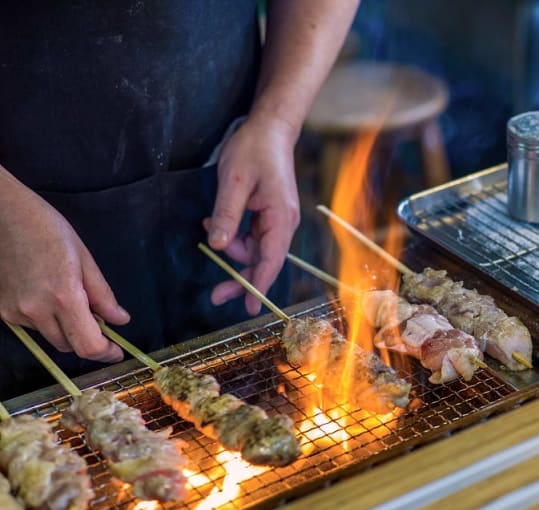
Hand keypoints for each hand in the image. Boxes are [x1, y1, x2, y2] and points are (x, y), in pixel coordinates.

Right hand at [0, 169, 128, 361]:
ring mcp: (16, 312)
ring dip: (68, 329)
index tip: (116, 351)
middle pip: (71, 346)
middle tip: (99, 321)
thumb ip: (103, 295)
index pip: (88, 345)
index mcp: (64, 296)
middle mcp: (37, 310)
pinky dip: (47, 320)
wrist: (3, 216)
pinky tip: (46, 294)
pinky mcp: (4, 311)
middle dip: (89, 340)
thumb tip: (120, 320)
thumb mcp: (85, 259)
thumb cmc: (47, 229)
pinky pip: (34, 327)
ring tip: (69, 298)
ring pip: (52, 338)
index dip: (106, 354)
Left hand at [206, 112, 300, 314]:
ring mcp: (277, 219)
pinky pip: (252, 237)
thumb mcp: (234, 181)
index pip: (271, 260)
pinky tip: (217, 223)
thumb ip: (228, 215)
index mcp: (281, 216)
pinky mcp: (269, 215)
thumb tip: (221, 247)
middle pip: (264, 261)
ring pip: (255, 250)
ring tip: (210, 227)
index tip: (250, 308)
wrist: (269, 128)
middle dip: (241, 277)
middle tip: (215, 295)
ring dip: (233, 249)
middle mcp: (284, 222)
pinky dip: (234, 236)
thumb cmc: (254, 150)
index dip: (259, 285)